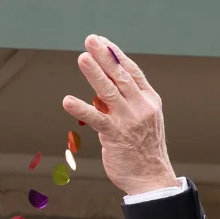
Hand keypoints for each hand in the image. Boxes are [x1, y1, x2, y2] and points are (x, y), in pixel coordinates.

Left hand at [61, 35, 179, 196]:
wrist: (152, 178)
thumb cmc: (144, 149)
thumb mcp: (141, 120)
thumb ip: (124, 103)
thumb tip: (100, 90)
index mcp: (149, 100)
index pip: (132, 71)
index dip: (116, 55)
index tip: (102, 41)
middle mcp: (140, 106)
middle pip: (120, 76)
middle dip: (104, 56)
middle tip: (91, 39)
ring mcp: (128, 120)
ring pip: (108, 91)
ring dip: (94, 73)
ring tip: (82, 58)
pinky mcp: (115, 136)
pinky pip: (96, 119)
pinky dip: (81, 108)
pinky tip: (67, 100)